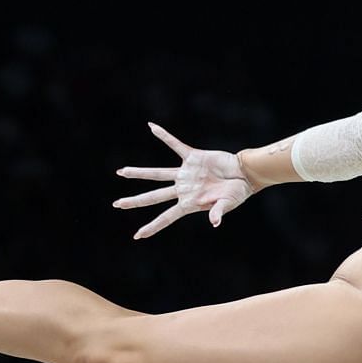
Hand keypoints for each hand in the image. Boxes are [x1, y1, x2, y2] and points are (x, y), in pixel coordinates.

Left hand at [114, 122, 252, 239]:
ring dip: (139, 172)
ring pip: (157, 173)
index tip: (137, 235)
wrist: (245, 174)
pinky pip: (175, 145)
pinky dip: (164, 136)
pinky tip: (152, 127)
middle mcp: (183, 189)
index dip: (152, 226)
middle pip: (154, 196)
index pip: (166, 217)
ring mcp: (186, 174)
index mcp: (189, 203)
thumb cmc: (237, 193)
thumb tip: (214, 222)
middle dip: (135, 201)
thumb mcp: (228, 204)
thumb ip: (218, 211)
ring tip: (121, 172)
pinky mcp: (193, 158)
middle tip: (117, 204)